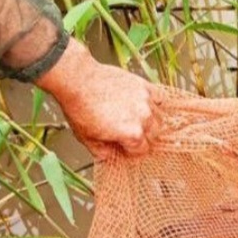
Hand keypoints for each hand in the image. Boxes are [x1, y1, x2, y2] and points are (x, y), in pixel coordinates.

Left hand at [35, 40, 155, 157]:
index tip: (126, 146)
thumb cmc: (80, 109)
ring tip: (137, 119)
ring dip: (151, 121)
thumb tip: (110, 156)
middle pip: (154, 134)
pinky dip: (155, 103)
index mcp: (132, 134)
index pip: (143, 149)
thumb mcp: (87, 139)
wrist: (78, 80)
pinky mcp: (144, 86)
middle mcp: (143, 118)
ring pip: (159, 117)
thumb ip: (102, 152)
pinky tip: (146, 105)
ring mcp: (146, 100)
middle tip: (130, 133)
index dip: (133, 150)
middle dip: (144, 136)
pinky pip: (160, 98)